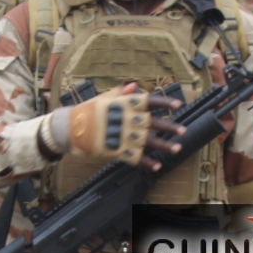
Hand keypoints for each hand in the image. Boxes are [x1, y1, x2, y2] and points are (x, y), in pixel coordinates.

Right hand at [47, 84, 182, 166]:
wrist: (69, 127)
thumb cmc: (87, 111)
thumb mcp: (103, 97)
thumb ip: (121, 93)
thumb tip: (135, 86)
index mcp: (124, 104)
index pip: (149, 100)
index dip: (164, 102)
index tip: (178, 105)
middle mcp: (126, 118)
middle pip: (152, 123)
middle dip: (169, 127)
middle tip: (183, 131)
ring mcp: (121, 135)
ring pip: (147, 141)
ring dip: (163, 146)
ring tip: (177, 149)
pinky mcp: (115, 149)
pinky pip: (134, 157)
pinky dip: (146, 162)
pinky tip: (156, 166)